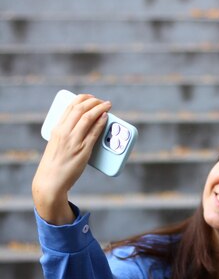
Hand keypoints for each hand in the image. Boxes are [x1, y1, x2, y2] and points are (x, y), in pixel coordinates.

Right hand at [32, 94, 110, 224]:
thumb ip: (66, 134)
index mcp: (57, 129)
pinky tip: (106, 117)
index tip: (91, 97)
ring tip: (107, 106)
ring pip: (88, 117)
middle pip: (80, 109)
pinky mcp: (82, 150)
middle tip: (102, 101)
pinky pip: (94, 132)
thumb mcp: (56, 144)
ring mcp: (74, 141)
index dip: (82, 99)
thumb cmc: (54, 164)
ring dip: (100, 108)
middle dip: (93, 101)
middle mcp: (64, 132)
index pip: (70, 107)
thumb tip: (81, 127)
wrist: (50, 181)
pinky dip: (101, 122)